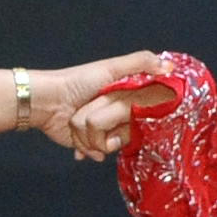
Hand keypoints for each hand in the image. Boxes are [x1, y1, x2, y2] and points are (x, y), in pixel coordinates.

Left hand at [36, 51, 184, 159]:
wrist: (47, 103)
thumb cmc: (78, 82)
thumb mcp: (111, 68)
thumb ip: (141, 63)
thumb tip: (169, 65)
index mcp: (124, 94)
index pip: (145, 110)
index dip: (142, 114)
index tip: (135, 113)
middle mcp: (115, 112)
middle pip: (130, 131)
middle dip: (116, 129)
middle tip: (105, 120)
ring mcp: (102, 129)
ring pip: (113, 145)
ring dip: (98, 140)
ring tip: (85, 129)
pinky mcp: (89, 142)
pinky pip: (98, 153)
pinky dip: (89, 150)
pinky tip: (81, 146)